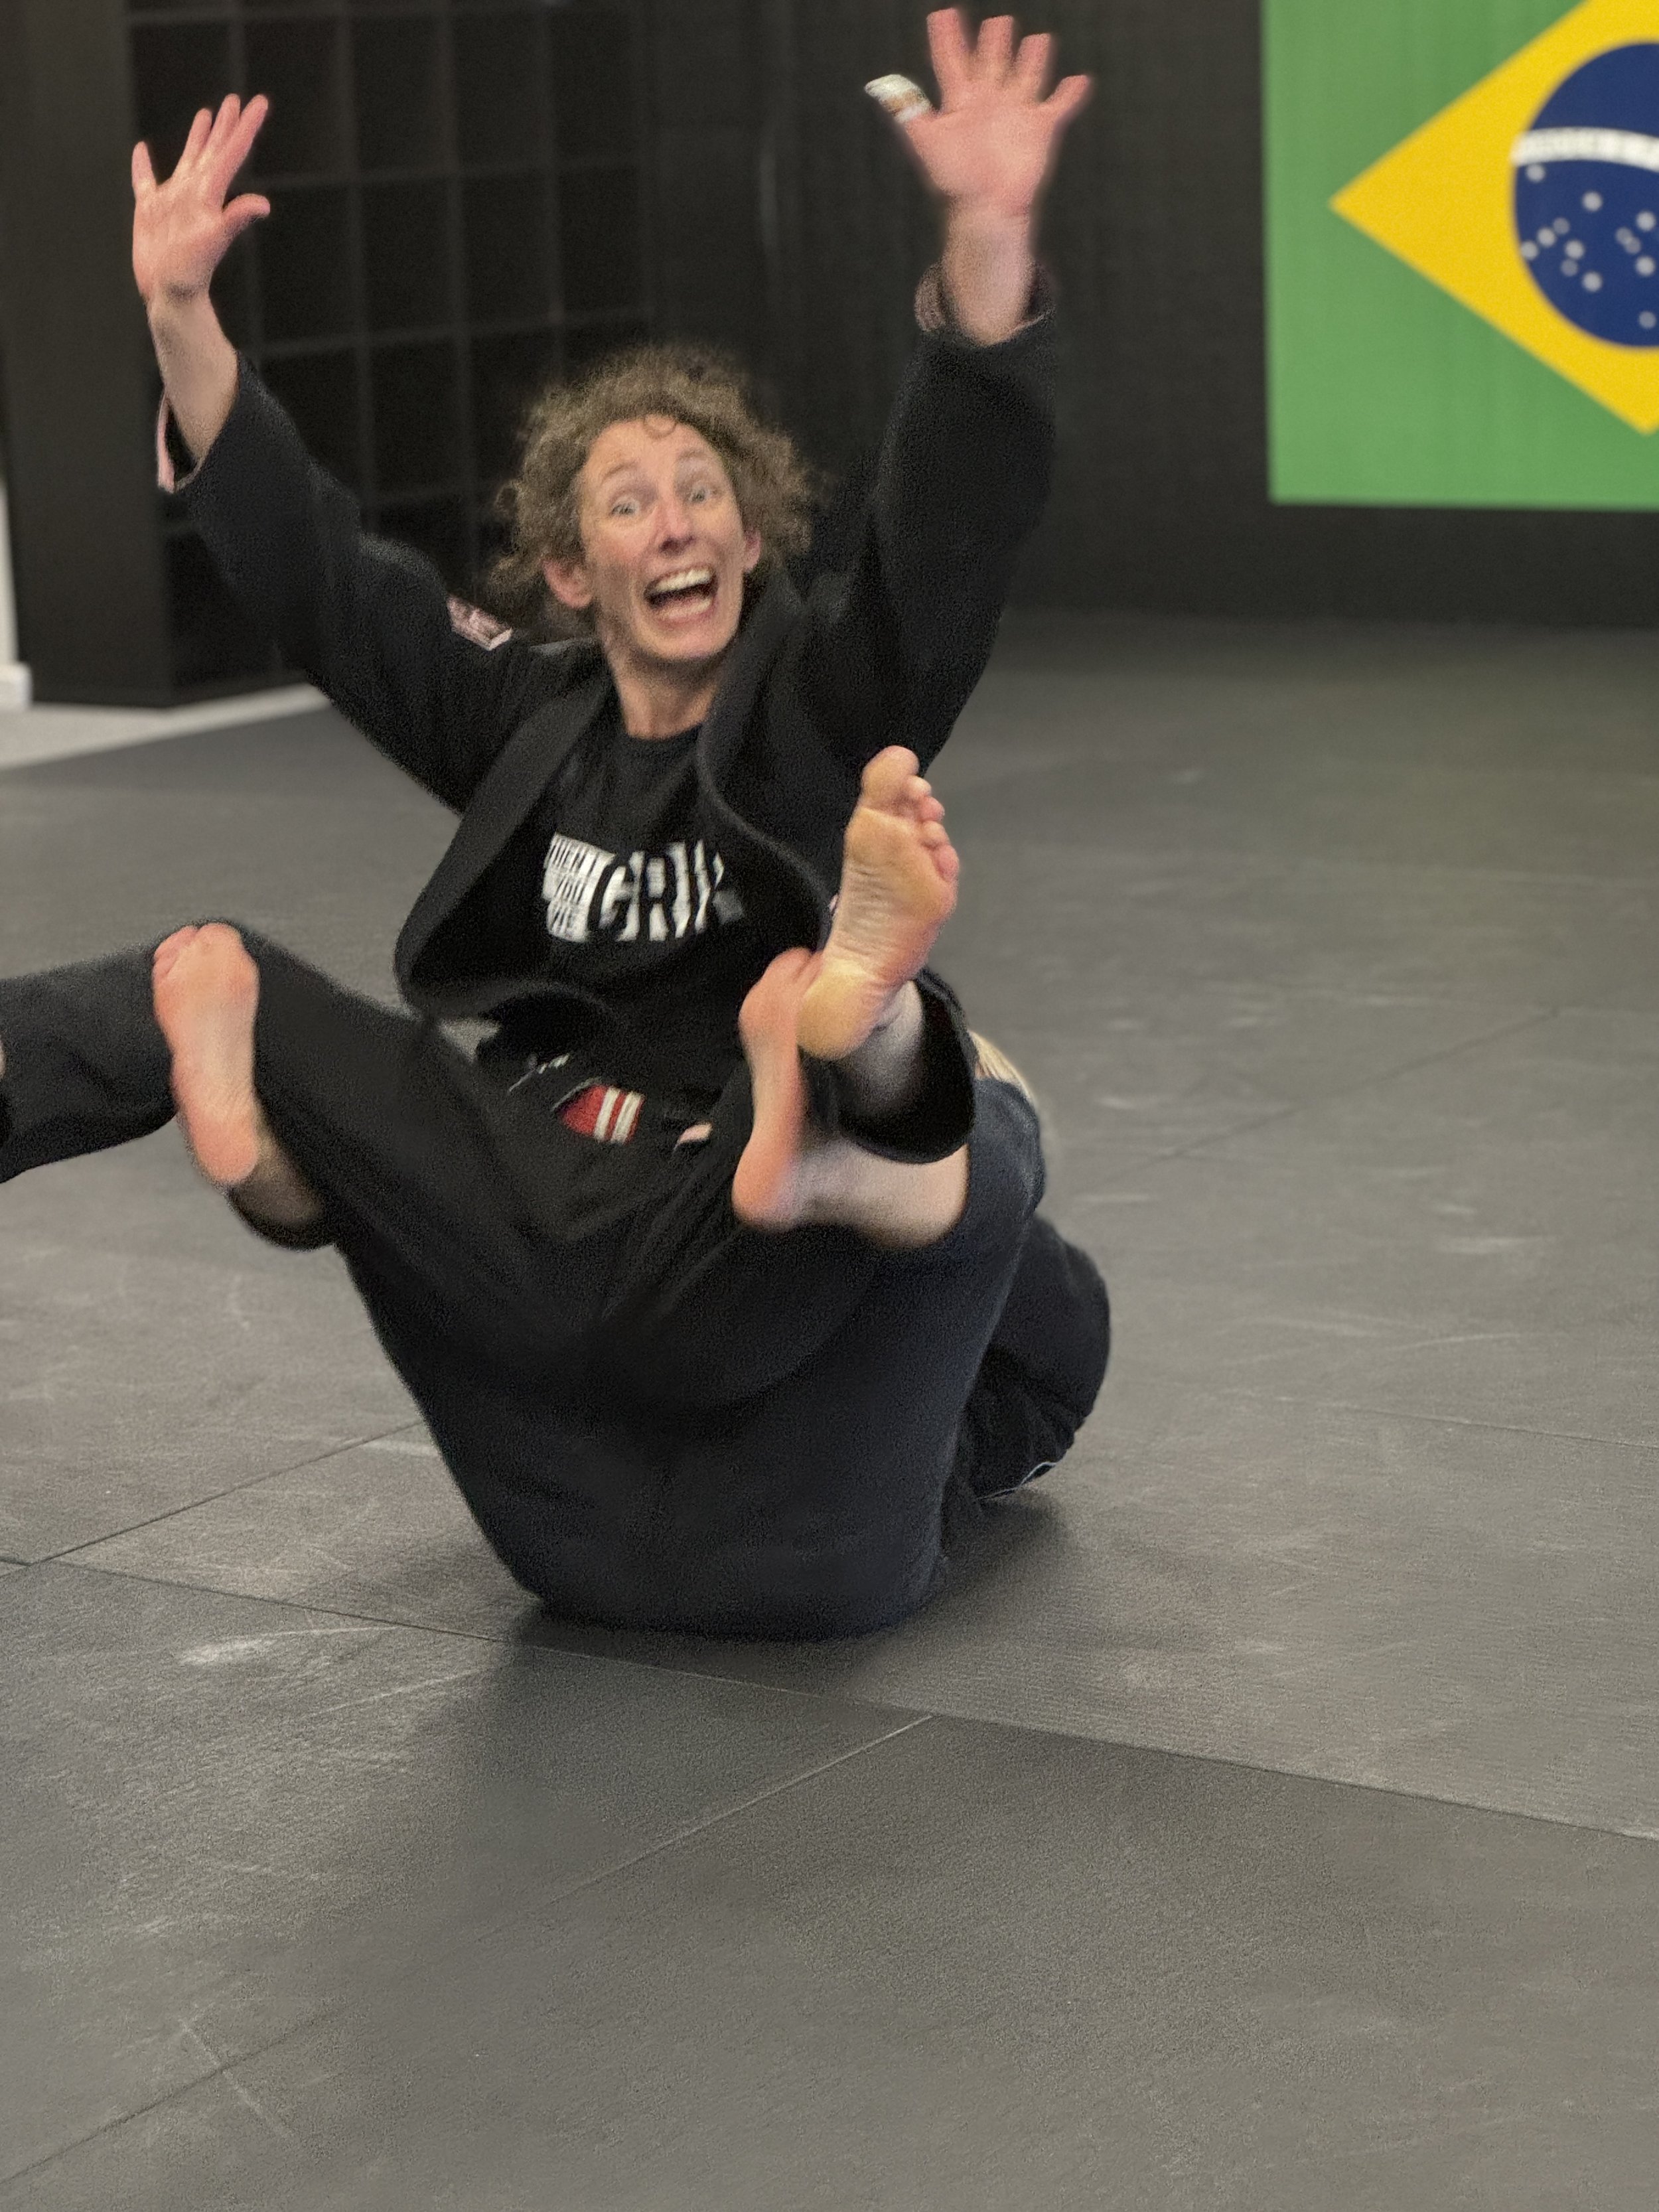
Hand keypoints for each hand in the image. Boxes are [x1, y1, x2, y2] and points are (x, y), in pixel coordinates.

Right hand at [132, 94, 270, 309]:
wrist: (170, 294)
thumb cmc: (192, 271)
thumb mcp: (214, 241)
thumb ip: (235, 219)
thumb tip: (263, 205)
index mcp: (209, 194)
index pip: (232, 153)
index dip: (245, 127)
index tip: (260, 103)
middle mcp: (195, 193)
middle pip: (214, 150)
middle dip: (225, 125)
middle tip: (235, 100)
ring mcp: (174, 200)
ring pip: (188, 159)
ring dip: (198, 137)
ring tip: (206, 115)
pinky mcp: (151, 210)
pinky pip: (145, 181)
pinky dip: (142, 164)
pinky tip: (142, 150)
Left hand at [892, 11, 1090, 221]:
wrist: (986, 210)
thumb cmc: (955, 181)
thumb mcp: (928, 143)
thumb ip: (910, 112)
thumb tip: (882, 88)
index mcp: (962, 103)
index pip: (952, 62)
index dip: (947, 39)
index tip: (942, 15)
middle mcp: (989, 102)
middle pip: (992, 63)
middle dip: (993, 42)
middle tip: (997, 22)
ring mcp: (1016, 113)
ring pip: (1027, 75)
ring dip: (1032, 59)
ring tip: (1038, 39)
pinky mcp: (1041, 129)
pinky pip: (1059, 105)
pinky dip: (1070, 94)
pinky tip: (1079, 80)